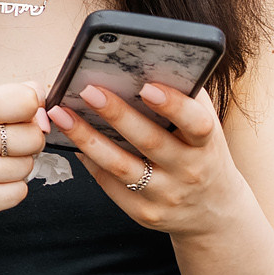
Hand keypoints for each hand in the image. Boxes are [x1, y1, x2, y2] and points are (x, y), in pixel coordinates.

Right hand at [0, 83, 46, 232]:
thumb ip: (4, 100)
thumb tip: (42, 94)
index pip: (25, 100)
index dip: (32, 109)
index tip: (21, 117)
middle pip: (33, 136)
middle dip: (28, 141)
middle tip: (6, 146)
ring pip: (28, 166)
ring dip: (18, 167)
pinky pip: (20, 192)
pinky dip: (11, 189)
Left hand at [49, 82, 247, 237]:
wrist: (213, 213)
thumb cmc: (202, 156)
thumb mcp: (206, 130)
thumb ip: (186, 98)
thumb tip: (149, 62)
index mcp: (207, 145)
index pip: (196, 124)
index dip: (173, 105)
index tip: (147, 87)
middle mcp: (190, 172)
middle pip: (149, 142)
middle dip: (116, 114)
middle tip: (87, 90)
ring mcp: (166, 195)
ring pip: (120, 166)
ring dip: (87, 137)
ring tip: (61, 114)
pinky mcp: (144, 213)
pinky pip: (110, 184)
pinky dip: (89, 161)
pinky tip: (72, 141)